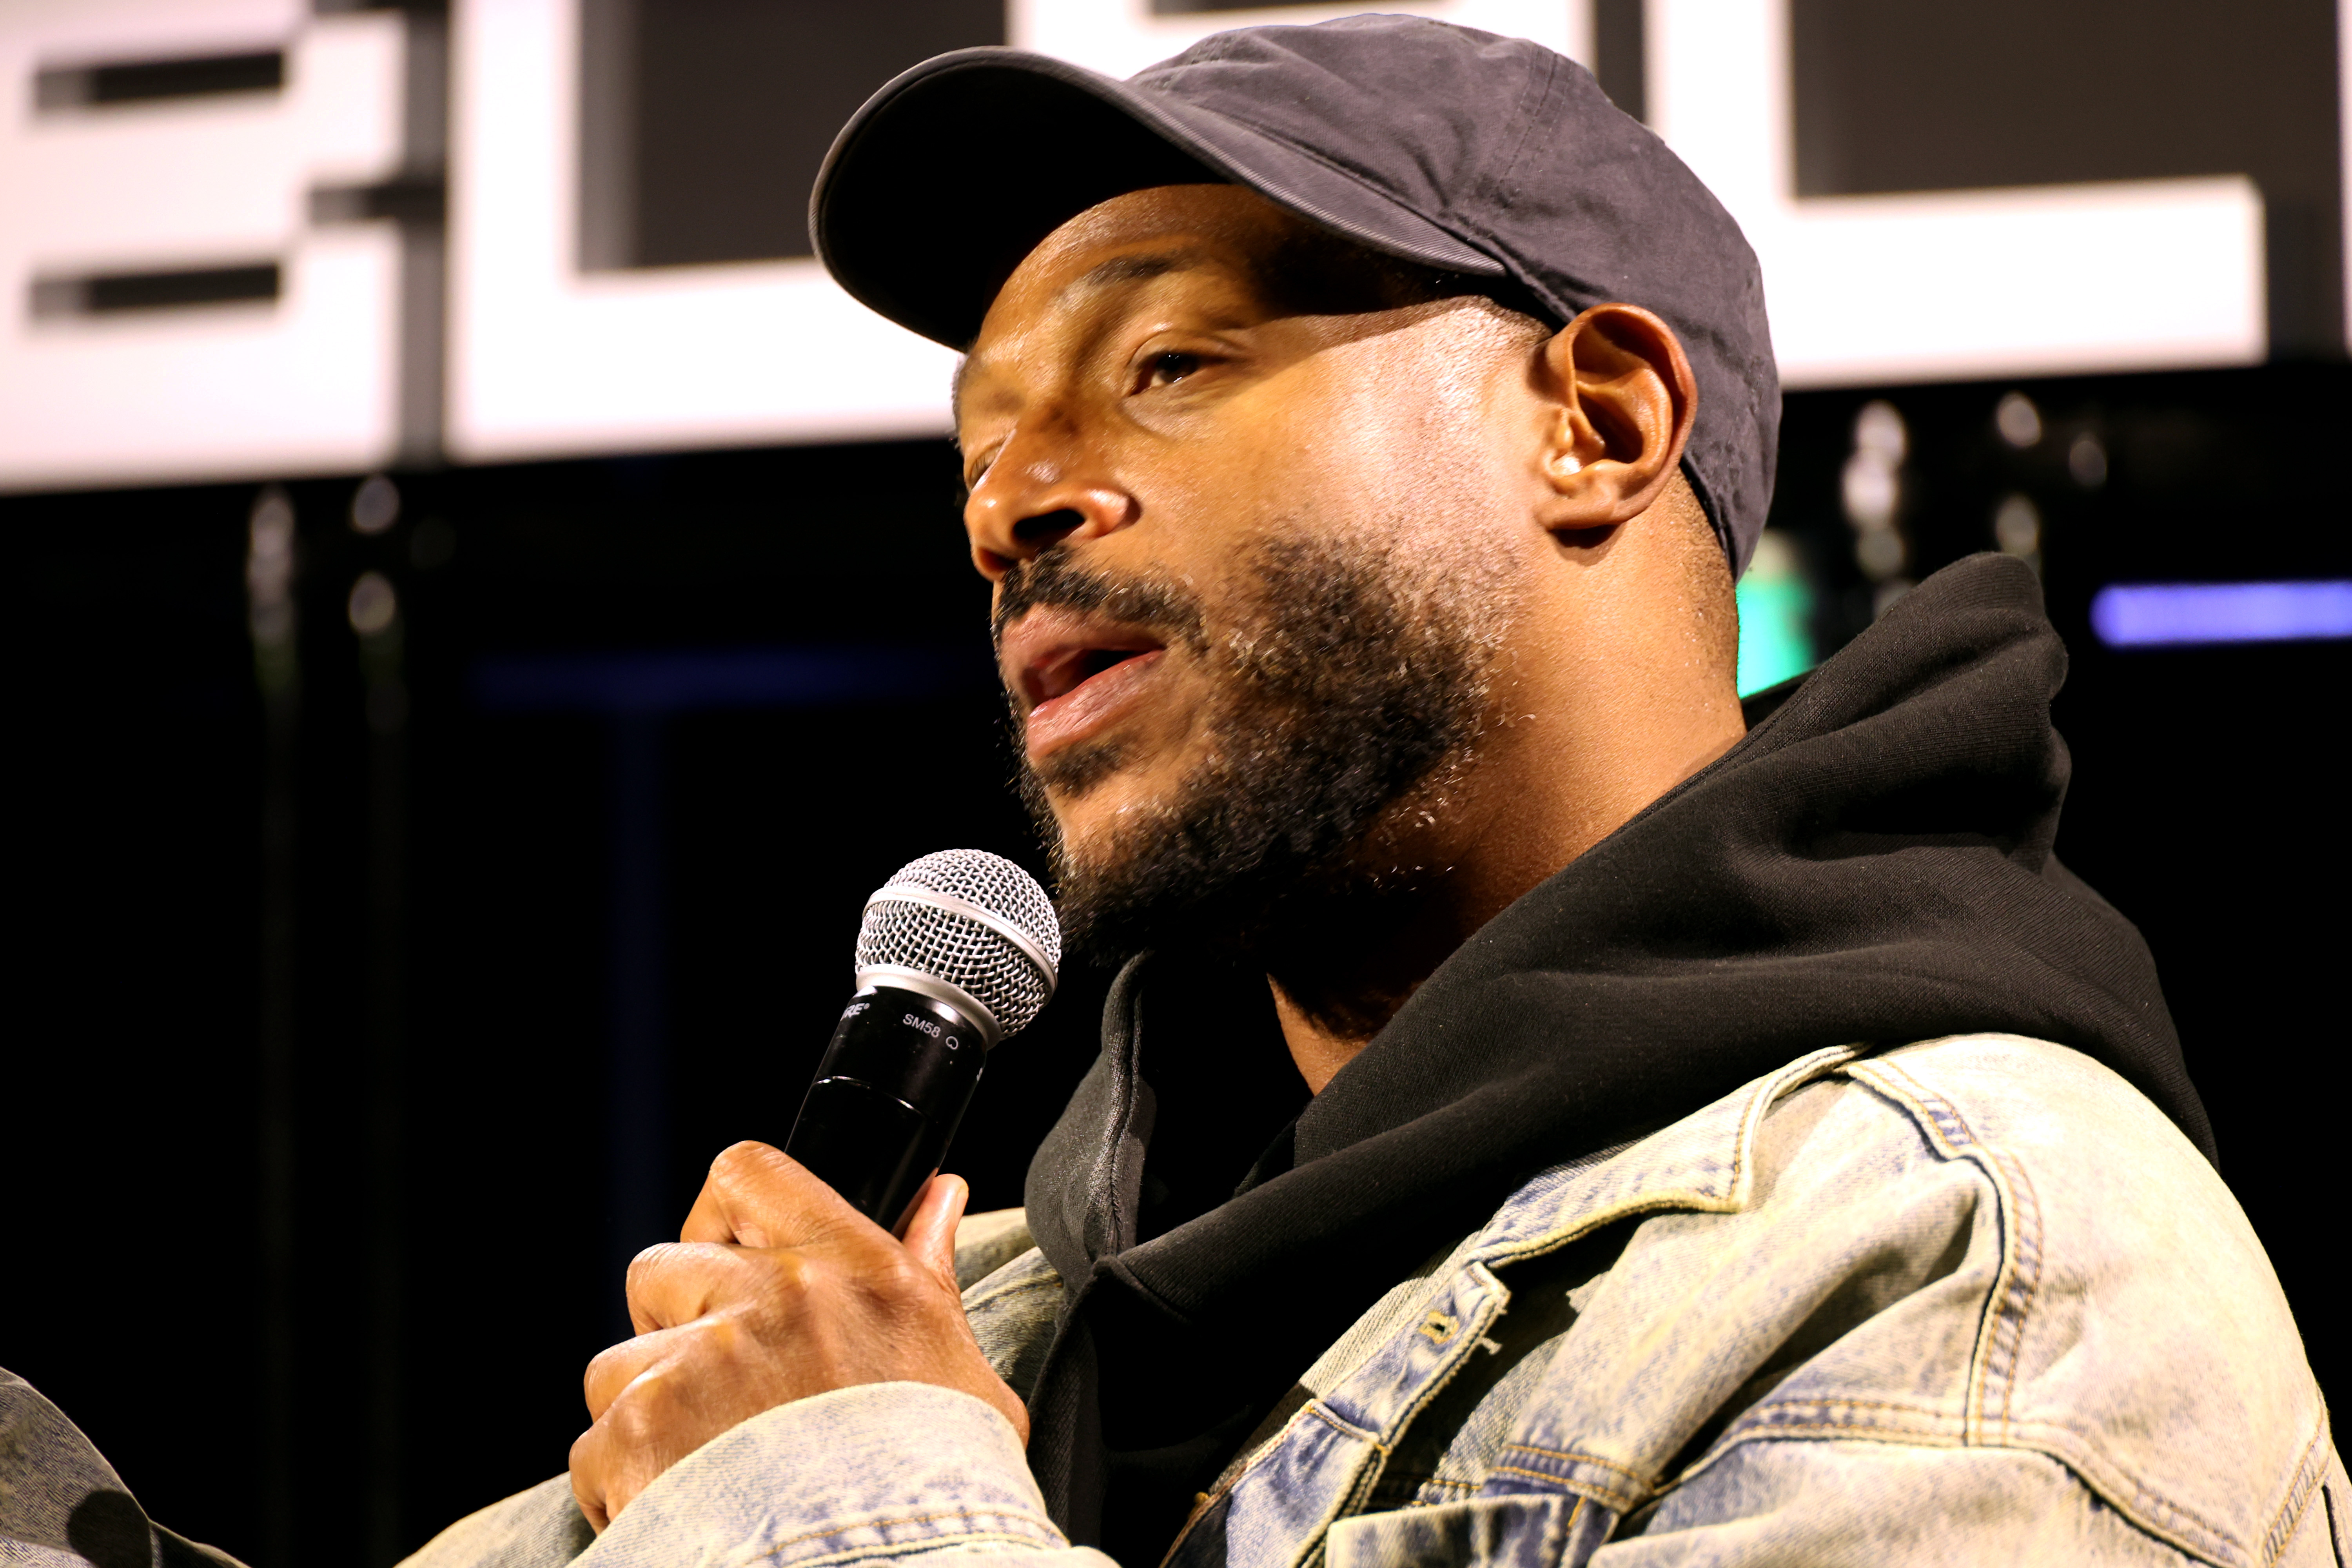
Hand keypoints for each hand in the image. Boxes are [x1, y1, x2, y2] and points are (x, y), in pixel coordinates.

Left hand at [568, 1142, 1028, 1530]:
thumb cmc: (938, 1489)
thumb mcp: (958, 1371)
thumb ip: (930, 1274)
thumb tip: (938, 1196)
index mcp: (854, 1272)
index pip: (750, 1175)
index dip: (718, 1215)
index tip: (725, 1258)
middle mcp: (770, 1303)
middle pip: (660, 1269)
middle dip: (672, 1325)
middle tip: (715, 1388)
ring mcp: (695, 1369)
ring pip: (618, 1364)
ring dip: (646, 1412)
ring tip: (706, 1466)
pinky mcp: (637, 1439)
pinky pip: (595, 1446)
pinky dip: (624, 1485)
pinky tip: (686, 1507)